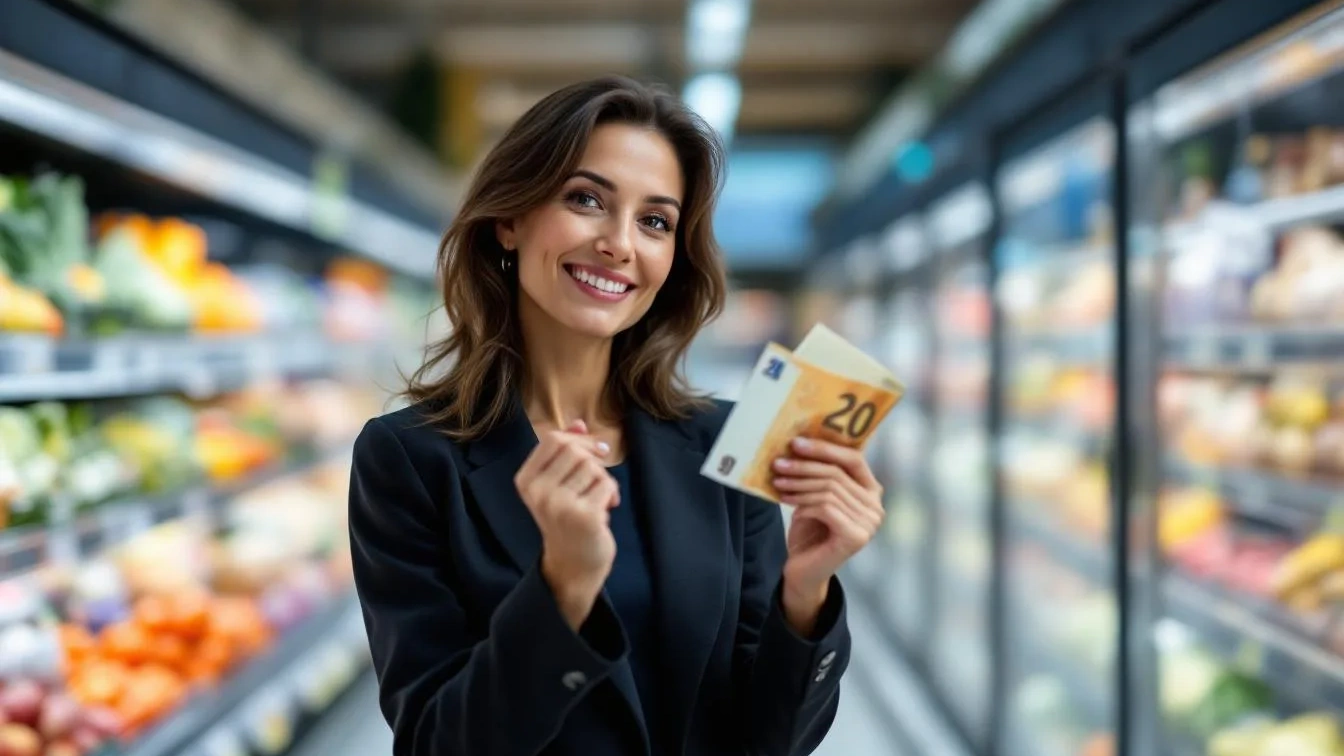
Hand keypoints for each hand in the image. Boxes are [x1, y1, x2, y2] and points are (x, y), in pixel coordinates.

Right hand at [514, 419, 619, 629]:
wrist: (574, 564)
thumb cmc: (568, 519)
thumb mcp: (559, 484)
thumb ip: (566, 453)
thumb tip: (578, 423)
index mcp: (526, 480)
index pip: (553, 439)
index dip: (578, 439)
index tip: (594, 451)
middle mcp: (538, 492)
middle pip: (574, 450)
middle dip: (593, 460)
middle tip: (599, 478)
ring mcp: (559, 505)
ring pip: (592, 467)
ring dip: (603, 480)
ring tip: (599, 498)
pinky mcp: (584, 516)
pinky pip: (607, 485)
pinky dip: (612, 494)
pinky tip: (606, 509)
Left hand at [772, 437, 883, 633]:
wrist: (804, 571)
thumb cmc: (809, 530)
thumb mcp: (814, 496)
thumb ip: (818, 473)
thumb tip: (798, 442)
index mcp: (870, 490)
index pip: (854, 458)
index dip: (825, 448)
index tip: (795, 443)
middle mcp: (875, 506)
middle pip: (837, 474)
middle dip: (804, 467)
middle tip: (778, 464)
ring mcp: (869, 523)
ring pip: (829, 490)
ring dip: (799, 485)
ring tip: (778, 483)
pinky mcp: (856, 536)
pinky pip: (826, 508)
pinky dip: (803, 503)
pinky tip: (787, 503)